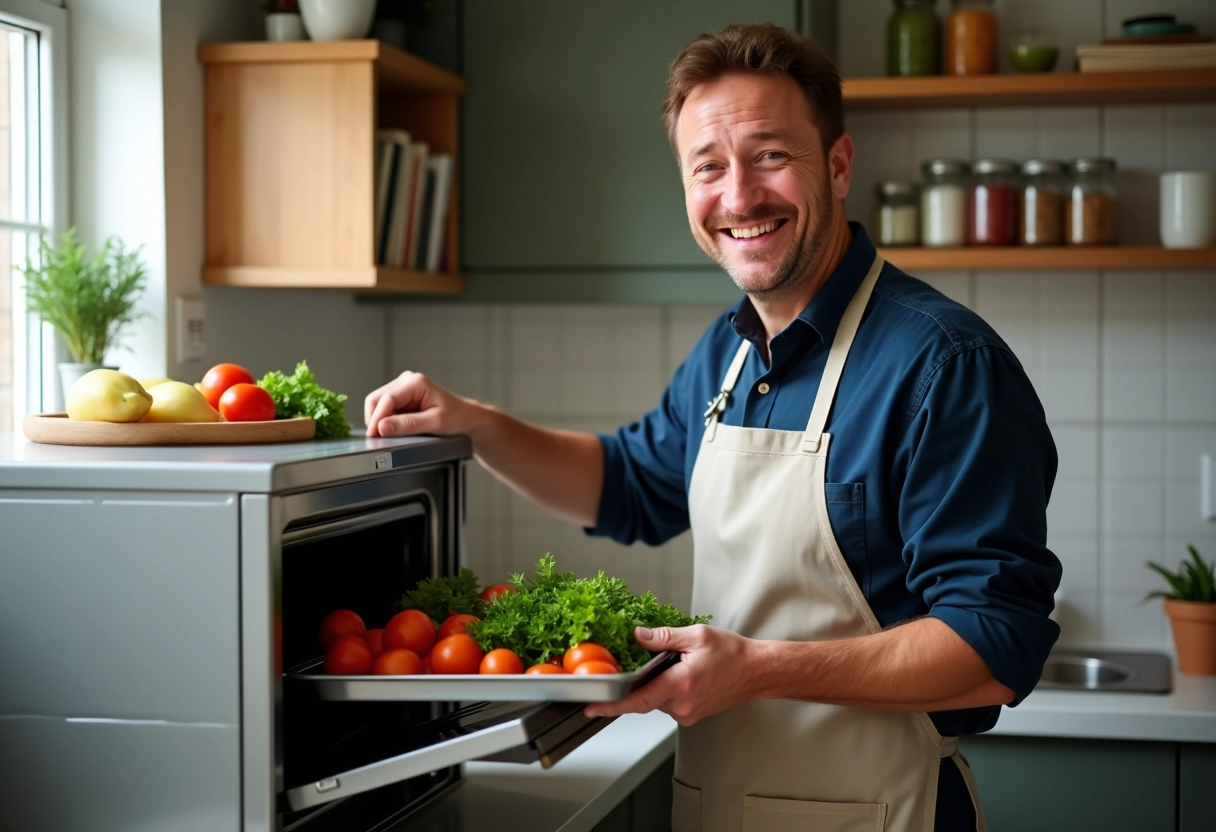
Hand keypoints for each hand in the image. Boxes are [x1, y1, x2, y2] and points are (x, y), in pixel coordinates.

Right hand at [364, 371, 486, 438]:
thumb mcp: (435, 423)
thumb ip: (408, 424)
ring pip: (378, 403)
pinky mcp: (403, 397)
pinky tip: (396, 429)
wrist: (468, 418)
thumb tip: (383, 427)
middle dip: (375, 419)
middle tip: (378, 438)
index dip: (377, 418)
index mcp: (416, 382)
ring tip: (391, 434)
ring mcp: (404, 388)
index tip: (374, 434)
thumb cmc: (458, 417)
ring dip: (380, 420)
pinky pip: (385, 409)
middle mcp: (407, 381)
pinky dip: (386, 420)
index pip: (386, 399)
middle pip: (377, 399)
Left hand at [584, 625, 759, 725]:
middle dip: (643, 679)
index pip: (638, 700)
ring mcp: (687, 714)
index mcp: (682, 684)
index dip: (612, 706)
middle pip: (645, 697)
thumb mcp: (697, 636)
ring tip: (678, 665)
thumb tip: (638, 636)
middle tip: (658, 661)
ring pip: (657, 700)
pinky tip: (683, 674)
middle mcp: (683, 705)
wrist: (756, 672)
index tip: (592, 708)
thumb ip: (664, 637)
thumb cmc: (732, 653)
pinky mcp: (691, 716)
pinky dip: (668, 689)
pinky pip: (669, 703)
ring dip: (658, 683)